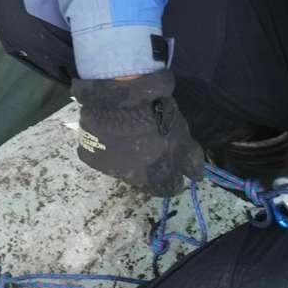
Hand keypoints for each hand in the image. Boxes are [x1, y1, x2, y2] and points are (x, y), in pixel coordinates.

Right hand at [70, 70, 203, 196]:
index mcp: (157, 176)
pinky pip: (103, 157)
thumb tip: (197, 177)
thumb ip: (189, 159)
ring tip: (130, 139)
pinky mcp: (91, 157)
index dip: (173, 179)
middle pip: (145, 181)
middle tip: (151, 149)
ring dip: (128, 160)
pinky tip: (112, 135)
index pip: (169, 189)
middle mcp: (134, 179)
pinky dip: (108, 150)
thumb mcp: (181, 135)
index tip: (174, 167)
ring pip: (123, 170)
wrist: (120, 98)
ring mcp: (110, 169)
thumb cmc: (156, 116)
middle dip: (150, 169)